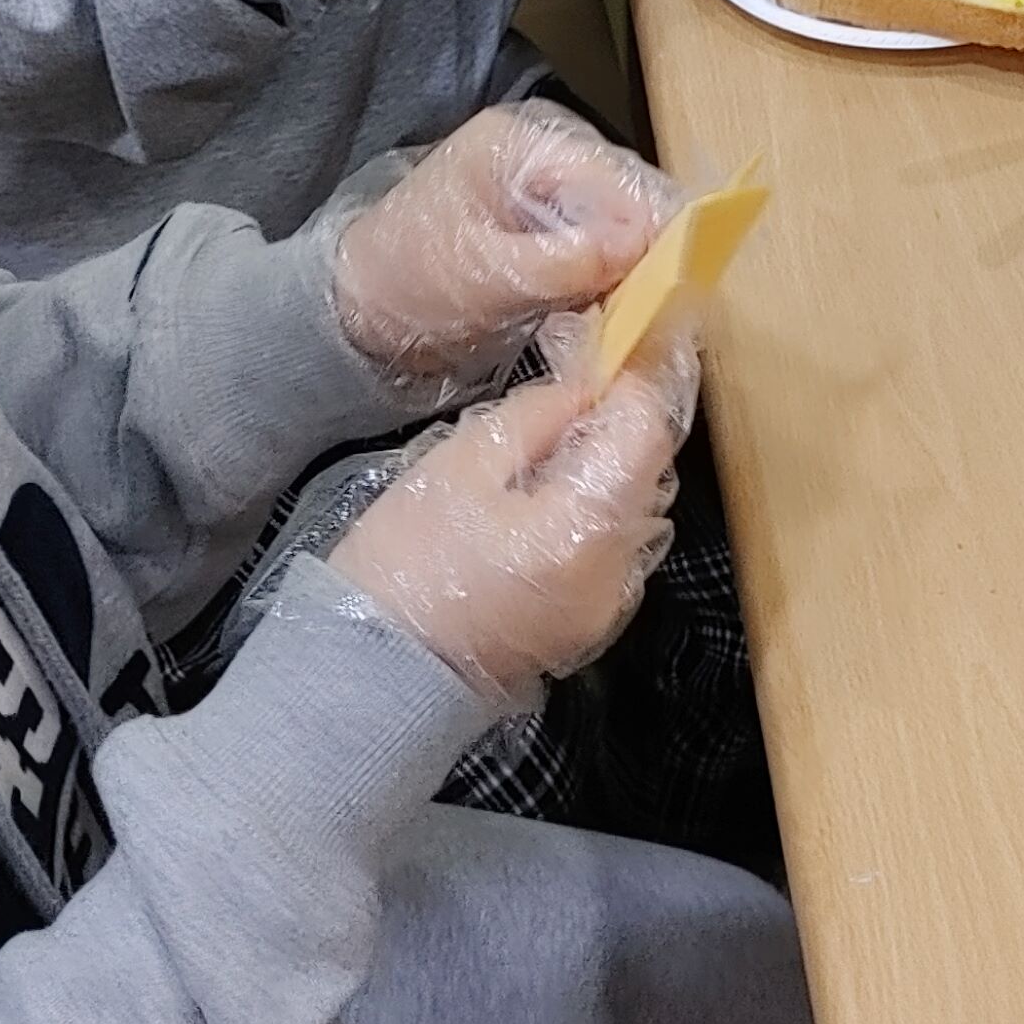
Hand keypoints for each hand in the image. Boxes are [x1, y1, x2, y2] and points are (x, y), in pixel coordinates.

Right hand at [329, 355, 693, 704]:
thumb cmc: (406, 561)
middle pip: (649, 472)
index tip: (612, 352)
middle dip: (619, 428)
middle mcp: (616, 572)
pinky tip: (540, 510)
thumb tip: (589, 386)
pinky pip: (613, 551)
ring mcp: (609, 607)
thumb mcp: (463, 463)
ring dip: (608, 474)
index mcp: (586, 528)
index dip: (634, 383)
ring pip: (635, 511)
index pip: (647, 432)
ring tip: (545, 458)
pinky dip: (594, 519)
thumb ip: (540, 416)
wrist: (374, 670)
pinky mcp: (590, 627)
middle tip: (567, 402)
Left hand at [335, 102, 677, 379]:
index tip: (676, 289)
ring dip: (635, 273)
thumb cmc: (409, 284)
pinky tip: (613, 316)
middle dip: (651, 253)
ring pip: (626, 226)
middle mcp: (547, 153)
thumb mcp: (486, 275)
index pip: (620, 178)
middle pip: (632, 197)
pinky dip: (614, 282)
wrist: (358, 314)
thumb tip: (647, 248)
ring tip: (638, 321)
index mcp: (524, 143)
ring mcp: (550, 189)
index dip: (657, 231)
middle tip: (660, 316)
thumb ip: (568, 260)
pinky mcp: (550, 227)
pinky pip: (604, 248)